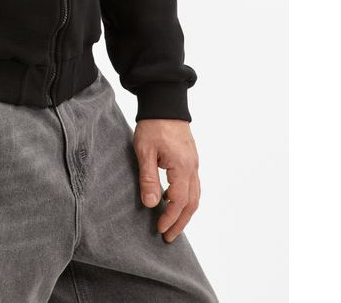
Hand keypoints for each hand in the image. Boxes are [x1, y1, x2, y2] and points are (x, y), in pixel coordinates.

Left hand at [133, 118, 200, 243]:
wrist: (165, 103)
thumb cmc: (153, 125)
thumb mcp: (145, 151)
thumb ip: (149, 178)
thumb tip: (151, 204)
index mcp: (182, 167)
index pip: (178, 202)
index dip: (169, 218)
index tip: (159, 230)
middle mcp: (192, 168)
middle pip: (191, 203)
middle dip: (180, 222)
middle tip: (168, 236)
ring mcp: (194, 164)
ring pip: (194, 195)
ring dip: (184, 212)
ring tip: (172, 224)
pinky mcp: (190, 159)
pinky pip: (193, 185)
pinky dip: (185, 198)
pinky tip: (171, 200)